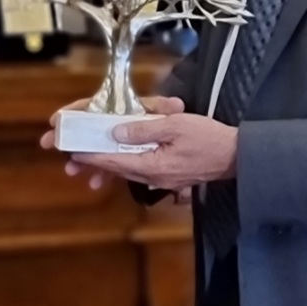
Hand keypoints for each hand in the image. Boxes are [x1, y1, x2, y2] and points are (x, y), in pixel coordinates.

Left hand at [71, 113, 238, 191]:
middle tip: (70, 157)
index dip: (91, 155)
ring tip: (86, 160)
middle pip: (116, 168)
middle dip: (94, 162)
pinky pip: (139, 170)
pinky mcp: (168, 176)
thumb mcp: (175, 126)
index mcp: (151, 165)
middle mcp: (152, 177)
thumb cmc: (208, 138)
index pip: (114, 160)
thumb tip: (116, 130)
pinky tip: (117, 160)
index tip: (71, 151)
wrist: (236, 157)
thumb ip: (144, 128)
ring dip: (107, 165)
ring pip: (126, 171)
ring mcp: (160, 179)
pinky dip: (124, 164)